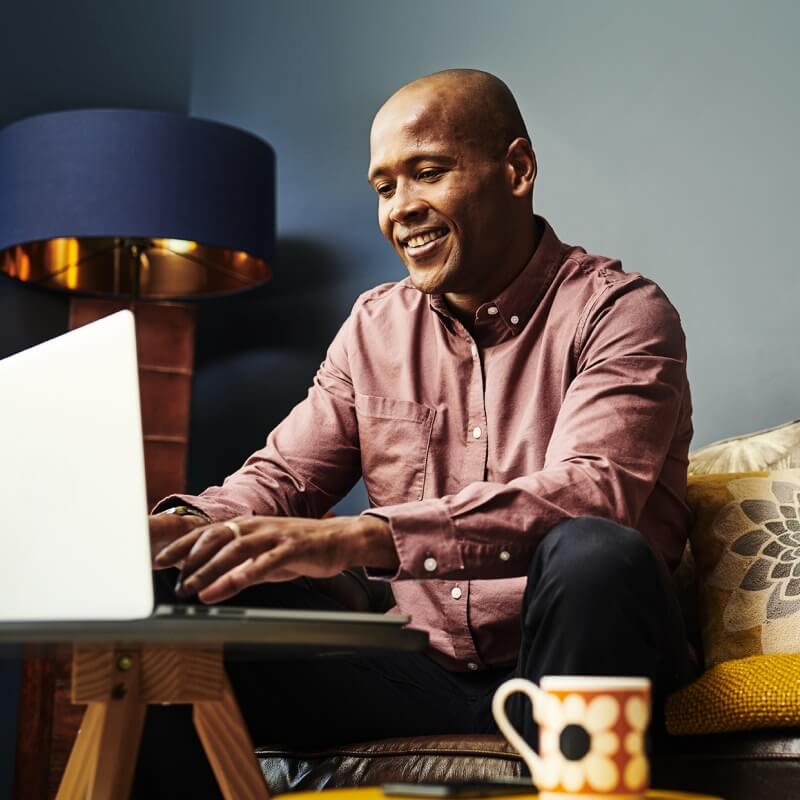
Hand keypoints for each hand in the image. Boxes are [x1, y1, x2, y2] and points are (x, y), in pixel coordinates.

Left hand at [154, 514, 396, 603]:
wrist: (339, 539)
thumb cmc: (299, 549)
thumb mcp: (264, 561)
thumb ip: (237, 571)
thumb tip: (207, 588)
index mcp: (248, 525)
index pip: (207, 533)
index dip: (182, 545)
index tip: (159, 559)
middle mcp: (257, 526)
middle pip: (215, 537)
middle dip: (189, 557)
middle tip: (169, 578)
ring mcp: (274, 535)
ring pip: (235, 549)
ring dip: (209, 568)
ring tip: (191, 587)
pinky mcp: (292, 548)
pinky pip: (263, 562)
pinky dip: (242, 575)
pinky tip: (226, 587)